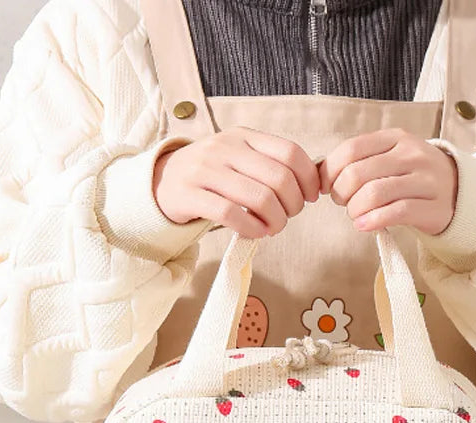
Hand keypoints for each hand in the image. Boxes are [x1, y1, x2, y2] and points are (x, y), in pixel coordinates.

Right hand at [153, 126, 320, 237]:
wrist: (162, 182)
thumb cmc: (212, 175)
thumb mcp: (239, 157)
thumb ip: (270, 164)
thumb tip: (313, 183)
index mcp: (244, 136)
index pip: (291, 152)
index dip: (308, 179)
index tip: (310, 197)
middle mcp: (226, 148)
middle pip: (280, 179)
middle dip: (293, 205)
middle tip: (288, 216)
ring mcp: (206, 170)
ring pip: (259, 198)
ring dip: (275, 221)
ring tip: (273, 228)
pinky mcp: (190, 195)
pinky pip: (231, 215)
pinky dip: (251, 229)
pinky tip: (255, 233)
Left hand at [317, 128, 457, 234]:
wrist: (458, 193)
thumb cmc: (411, 178)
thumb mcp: (389, 159)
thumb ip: (359, 161)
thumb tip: (318, 173)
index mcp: (395, 138)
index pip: (350, 150)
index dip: (330, 172)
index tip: (326, 187)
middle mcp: (411, 154)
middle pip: (357, 174)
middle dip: (341, 194)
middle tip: (344, 203)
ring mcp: (424, 180)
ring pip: (374, 194)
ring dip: (355, 210)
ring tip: (356, 215)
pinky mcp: (432, 207)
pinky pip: (394, 213)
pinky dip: (372, 222)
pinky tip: (364, 226)